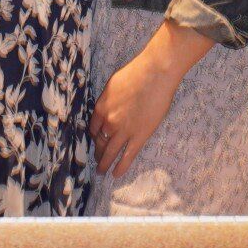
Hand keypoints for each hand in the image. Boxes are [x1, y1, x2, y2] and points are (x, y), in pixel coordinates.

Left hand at [91, 21, 212, 177]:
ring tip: (102, 172)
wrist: (155, 74)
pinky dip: (120, 167)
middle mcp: (109, 122)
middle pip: (99, 142)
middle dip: (98, 153)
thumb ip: (108, 101)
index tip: (96, 141)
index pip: (93, 128)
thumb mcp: (113, 85)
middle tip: (97, 160)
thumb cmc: (136, 73)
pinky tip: (116, 174)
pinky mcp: (139, 137)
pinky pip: (127, 156)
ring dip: (105, 163)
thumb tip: (108, 108)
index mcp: (101, 107)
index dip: (94, 137)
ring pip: (110, 152)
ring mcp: (123, 131)